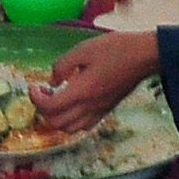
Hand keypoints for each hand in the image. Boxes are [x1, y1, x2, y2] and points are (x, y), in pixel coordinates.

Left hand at [30, 29, 165, 134]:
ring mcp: (99, 111)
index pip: (50, 107)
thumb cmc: (115, 49)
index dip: (35, 98)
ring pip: (70, 129)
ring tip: (55, 98)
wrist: (144, 57)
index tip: (34, 85)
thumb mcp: (83, 49)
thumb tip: (51, 81)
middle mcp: (89, 106)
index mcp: (82, 91)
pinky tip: (72, 103)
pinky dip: (71, 121)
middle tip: (42, 92)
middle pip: (56, 123)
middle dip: (43, 110)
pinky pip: (84, 126)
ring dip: (56, 117)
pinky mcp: (106, 110)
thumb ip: (62, 65)